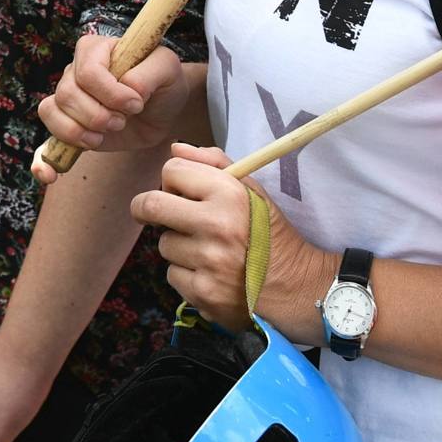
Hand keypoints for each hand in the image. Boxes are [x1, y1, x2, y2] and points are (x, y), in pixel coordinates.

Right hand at [33, 34, 199, 183]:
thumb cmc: (163, 82)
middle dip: (97, 116)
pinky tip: (50, 174)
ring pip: (52, 113)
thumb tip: (126, 87)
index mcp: (95, 50)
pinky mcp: (69, 128)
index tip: (136, 104)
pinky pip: (44, 142)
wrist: (162, 109)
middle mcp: (75, 71)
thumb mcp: (167, 69)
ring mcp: (68, 100)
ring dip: (79, 132)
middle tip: (122, 122)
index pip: (87, 72)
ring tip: (104, 136)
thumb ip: (148, 73)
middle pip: (67, 94)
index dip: (110, 93)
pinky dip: (44, 160)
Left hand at [132, 145, 329, 335]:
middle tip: (161, 216)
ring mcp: (208, 261)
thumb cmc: (267, 232)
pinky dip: (186, 275)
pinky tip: (209, 274)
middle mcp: (217, 225)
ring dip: (178, 246)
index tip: (182, 193)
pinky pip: (172, 274)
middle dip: (148, 209)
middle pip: (150, 205)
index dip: (175, 181)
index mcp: (229, 193)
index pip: (171, 170)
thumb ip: (214, 163)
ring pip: (164, 244)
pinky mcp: (203, 292)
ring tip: (206, 250)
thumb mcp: (251, 190)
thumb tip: (176, 148)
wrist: (294, 285)